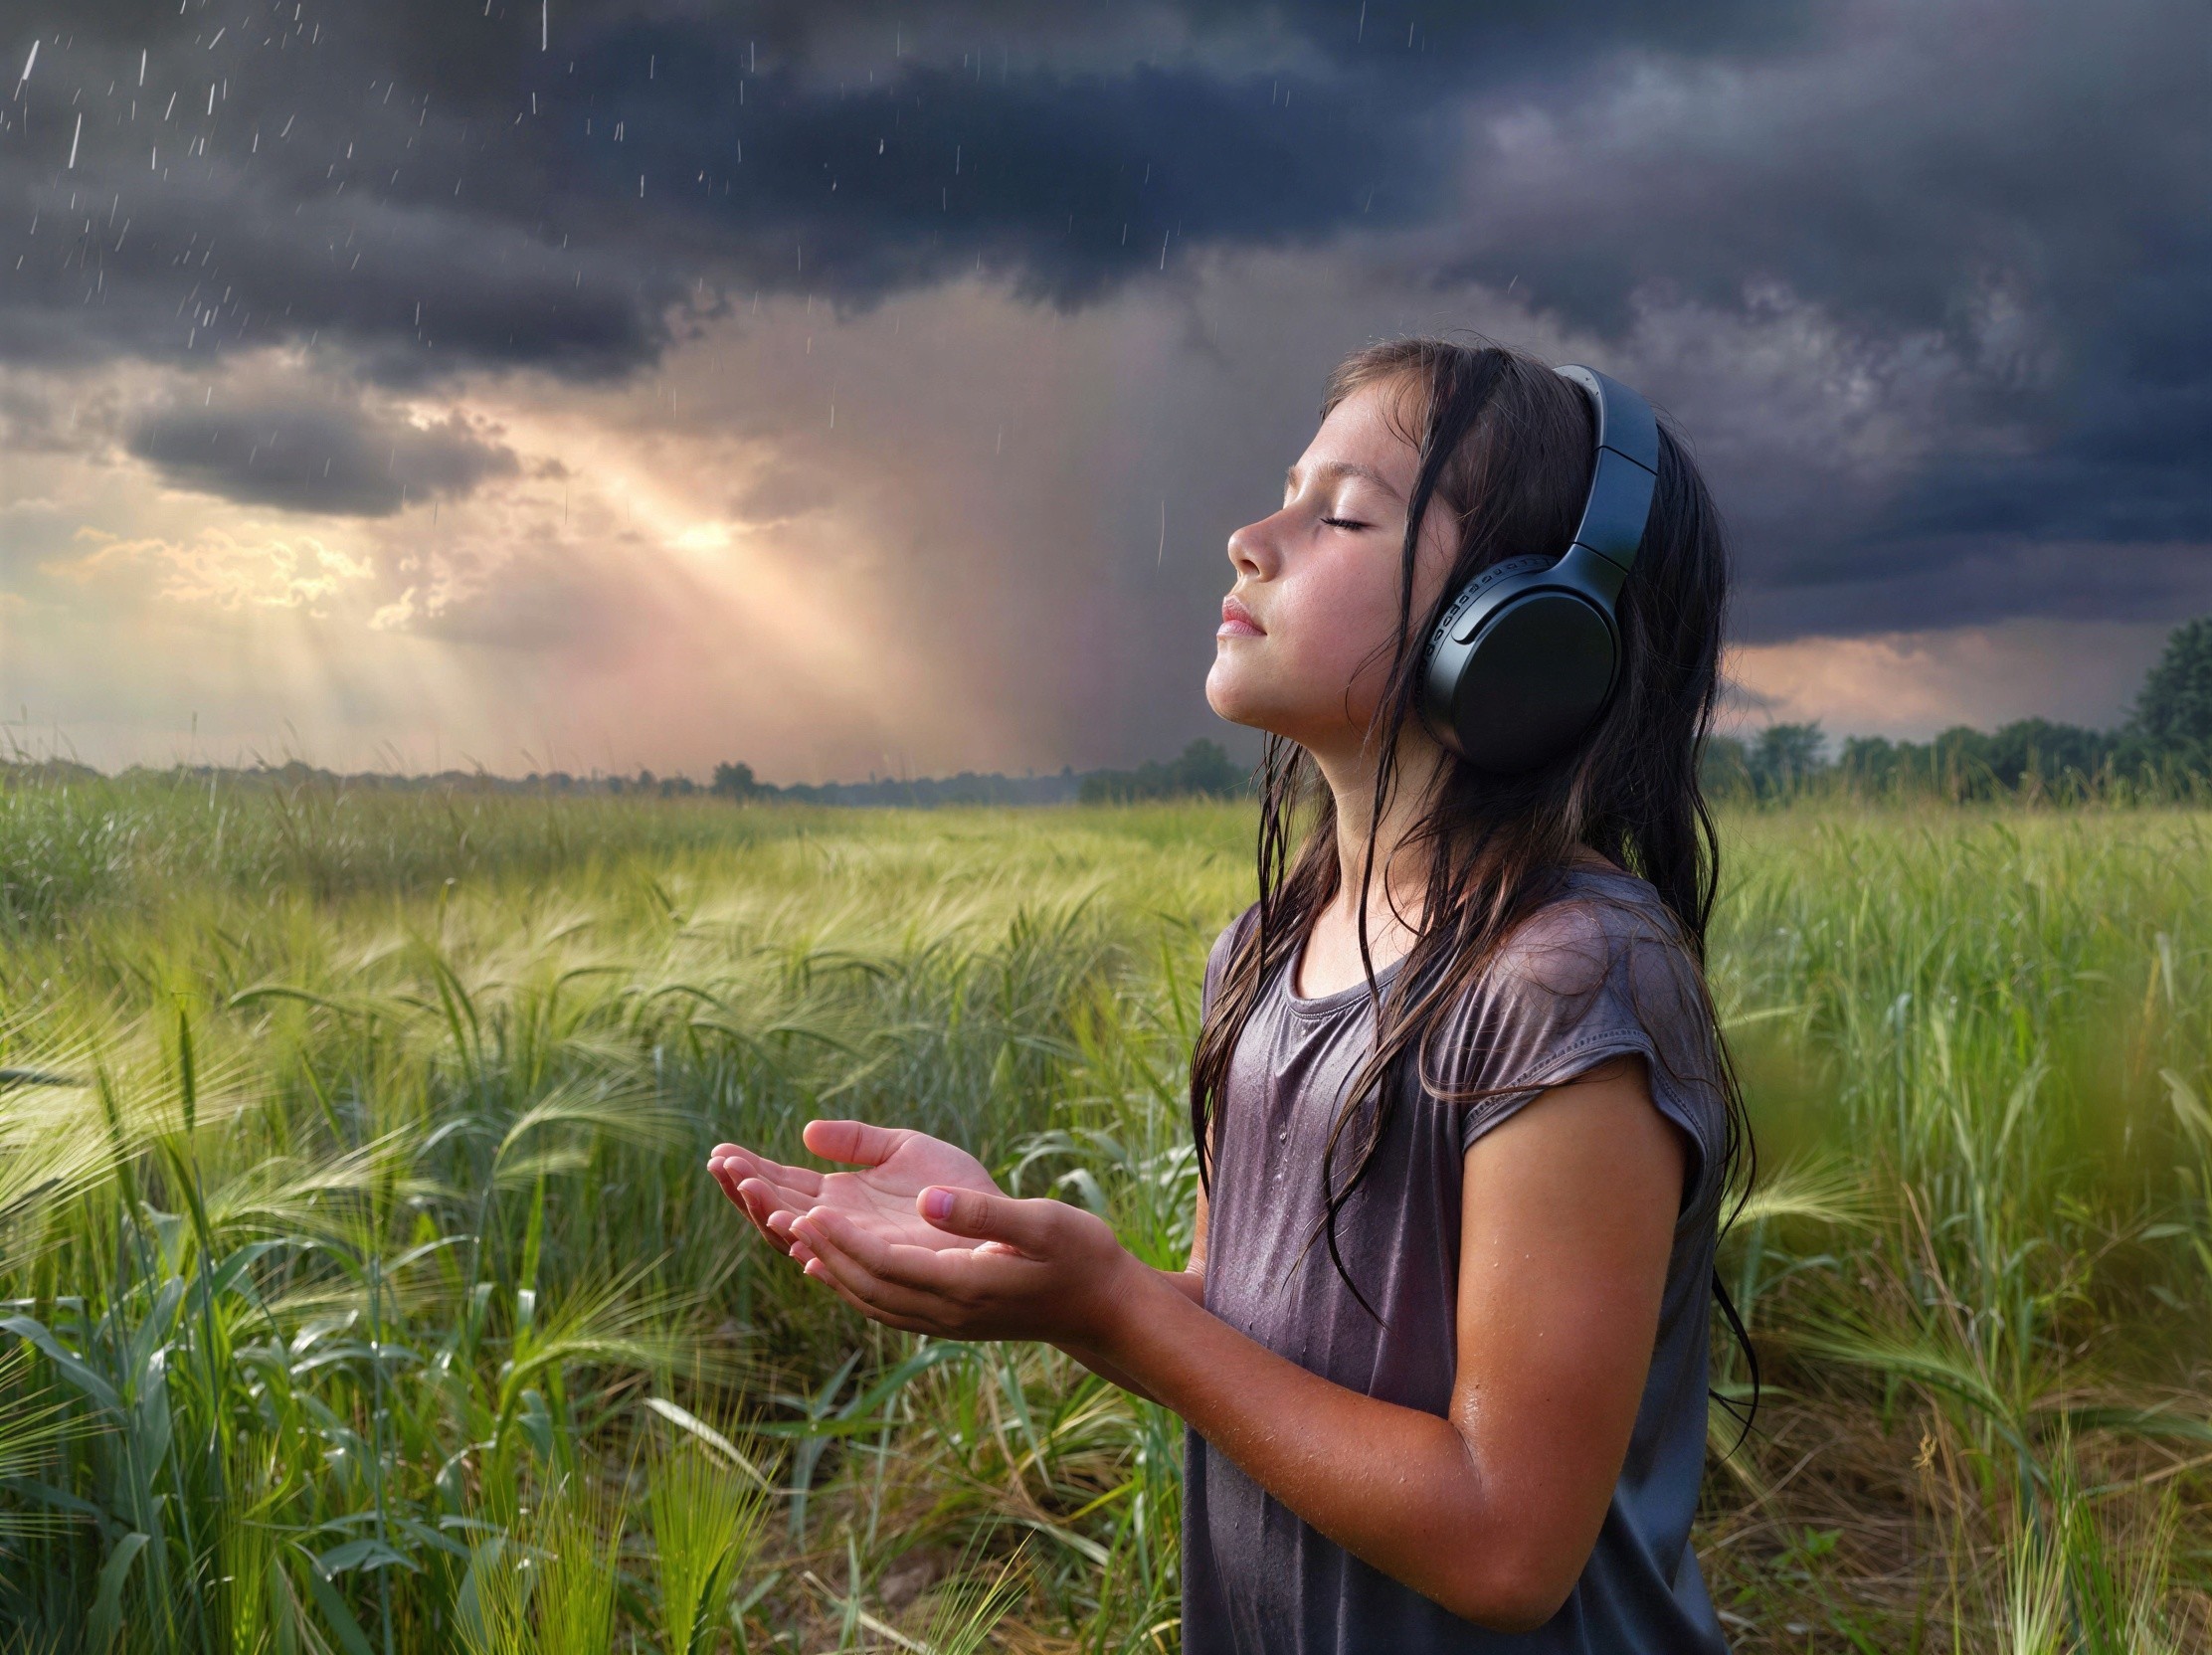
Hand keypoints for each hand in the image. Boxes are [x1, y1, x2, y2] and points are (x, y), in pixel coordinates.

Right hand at [706, 1120, 1006, 1268]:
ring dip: (771, 1210)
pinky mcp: (886, 1261)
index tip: (720, 1151)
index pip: (782, 1185)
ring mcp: (860, 1246)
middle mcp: (843, 1228)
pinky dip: (814, 1241)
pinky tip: (791, 1221)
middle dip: (746, 1189)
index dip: (750, 1171)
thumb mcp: (904, 1148)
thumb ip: (858, 1141)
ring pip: (800, 1236)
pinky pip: (840, 1256)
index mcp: (841, 1199)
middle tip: (718, 1163)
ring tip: (747, 1183)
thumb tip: (806, 1132)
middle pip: (776, 1212)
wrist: (1006, 1221)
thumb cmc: (958, 1185)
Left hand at [788, 1184, 1140, 1347]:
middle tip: (773, 1210)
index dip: (839, 1240)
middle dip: (814, 1248)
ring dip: (822, 1264)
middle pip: (861, 1284)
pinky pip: (881, 1302)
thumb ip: (984, 1212)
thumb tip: (926, 1199)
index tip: (803, 1209)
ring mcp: (943, 1320)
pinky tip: (829, 1260)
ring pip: (865, 1297)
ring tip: (783, 1229)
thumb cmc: (1082, 1256)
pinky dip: (847, 1279)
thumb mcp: (1042, 1223)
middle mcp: (943, 1312)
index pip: (883, 1265)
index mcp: (963, 1287)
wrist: (1106, 1309)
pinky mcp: (946, 1317)